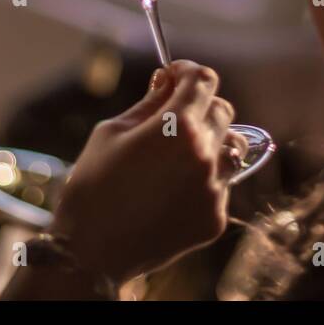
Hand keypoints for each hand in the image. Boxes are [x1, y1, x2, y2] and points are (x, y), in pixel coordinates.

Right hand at [49, 61, 246, 285]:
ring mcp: (214, 189)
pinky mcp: (215, 218)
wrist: (90, 253)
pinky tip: (171, 192)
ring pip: (232, 148)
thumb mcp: (111, 133)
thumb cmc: (92, 187)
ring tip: (180, 155)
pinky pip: (221, 186)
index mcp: (178, 127)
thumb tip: (166, 80)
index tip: (175, 76)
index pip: (203, 80)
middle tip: (172, 117)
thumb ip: (148, 103)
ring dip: (212, 142)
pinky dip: (203, 180)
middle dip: (199, 105)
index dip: (188, 72)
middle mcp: (205, 155)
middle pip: (222, 111)